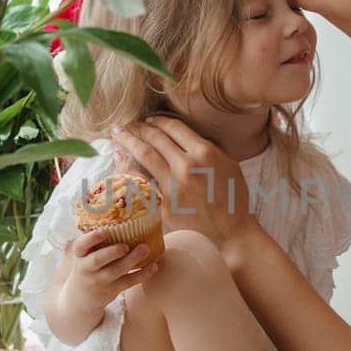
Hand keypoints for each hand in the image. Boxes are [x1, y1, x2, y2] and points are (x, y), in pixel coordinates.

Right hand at [57, 229, 158, 317]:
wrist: (79, 299)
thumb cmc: (86, 266)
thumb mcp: (83, 254)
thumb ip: (95, 240)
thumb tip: (116, 211)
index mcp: (79, 255)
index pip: (81, 245)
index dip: (91, 238)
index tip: (104, 231)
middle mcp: (86, 268)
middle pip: (98, 260)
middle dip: (112, 252)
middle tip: (126, 245)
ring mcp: (99, 280)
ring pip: (116, 271)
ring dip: (131, 260)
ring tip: (145, 248)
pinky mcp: (112, 290)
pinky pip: (128, 282)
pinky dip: (142, 275)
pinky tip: (154, 266)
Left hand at [111, 116, 254, 248]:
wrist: (231, 230)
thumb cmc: (233, 197)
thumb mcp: (227, 164)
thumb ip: (205, 148)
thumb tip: (182, 137)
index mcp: (204, 153)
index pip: (174, 127)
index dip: (158, 120)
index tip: (149, 119)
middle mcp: (186, 166)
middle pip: (155, 138)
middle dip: (138, 128)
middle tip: (127, 124)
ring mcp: (172, 186)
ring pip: (144, 156)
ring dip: (128, 142)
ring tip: (117, 135)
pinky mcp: (164, 204)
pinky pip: (142, 181)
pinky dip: (129, 168)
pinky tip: (121, 161)